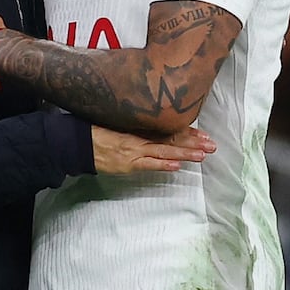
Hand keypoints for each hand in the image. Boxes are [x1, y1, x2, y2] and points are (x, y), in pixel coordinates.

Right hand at [91, 125, 215, 174]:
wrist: (77, 142)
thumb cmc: (95, 131)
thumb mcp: (118, 123)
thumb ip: (135, 127)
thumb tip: (153, 126)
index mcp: (138, 126)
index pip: (168, 129)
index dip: (186, 131)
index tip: (203, 134)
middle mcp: (139, 137)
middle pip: (171, 140)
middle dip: (192, 143)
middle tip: (212, 145)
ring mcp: (133, 151)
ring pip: (164, 152)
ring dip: (184, 154)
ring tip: (202, 155)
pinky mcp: (126, 163)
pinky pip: (147, 164)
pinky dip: (162, 165)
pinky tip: (176, 166)